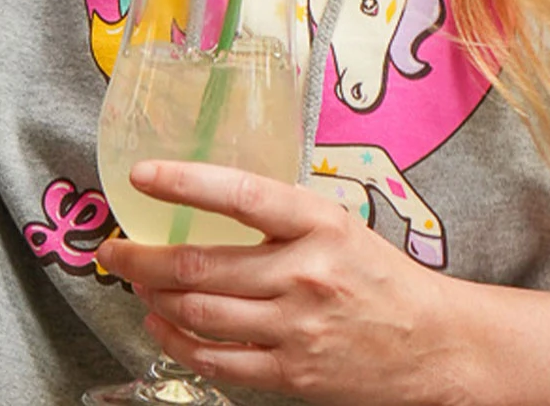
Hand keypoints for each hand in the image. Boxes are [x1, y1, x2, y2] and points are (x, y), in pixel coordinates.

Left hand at [92, 161, 463, 405]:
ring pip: (199, 313)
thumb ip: (279, 216)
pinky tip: (161, 325)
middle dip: (142, 258)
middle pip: (201, 265)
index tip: (142, 175)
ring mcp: (296, 328)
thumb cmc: (380, 278)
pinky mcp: (292, 374)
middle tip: (114, 248)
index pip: (241, 195)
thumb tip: (202, 198)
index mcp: (319, 224)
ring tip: (136, 283)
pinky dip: (177, 341)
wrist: (435, 344)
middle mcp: (305, 274)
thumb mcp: (338, 226)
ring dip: (154, 297)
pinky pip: (217, 359)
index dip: (185, 182)